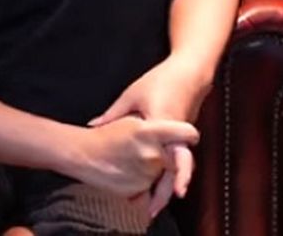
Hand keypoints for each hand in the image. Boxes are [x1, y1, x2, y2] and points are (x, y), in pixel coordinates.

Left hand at [88, 55, 209, 214]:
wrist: (190, 72)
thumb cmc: (159, 80)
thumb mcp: (132, 95)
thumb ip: (114, 114)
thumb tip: (92, 126)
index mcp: (165, 122)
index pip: (174, 152)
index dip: (176, 173)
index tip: (175, 193)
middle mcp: (177, 134)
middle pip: (180, 168)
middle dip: (170, 190)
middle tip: (154, 210)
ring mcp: (182, 137)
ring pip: (178, 167)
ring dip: (166, 185)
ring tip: (152, 205)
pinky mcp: (182, 138)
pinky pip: (176, 159)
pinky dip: (168, 173)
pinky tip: (156, 186)